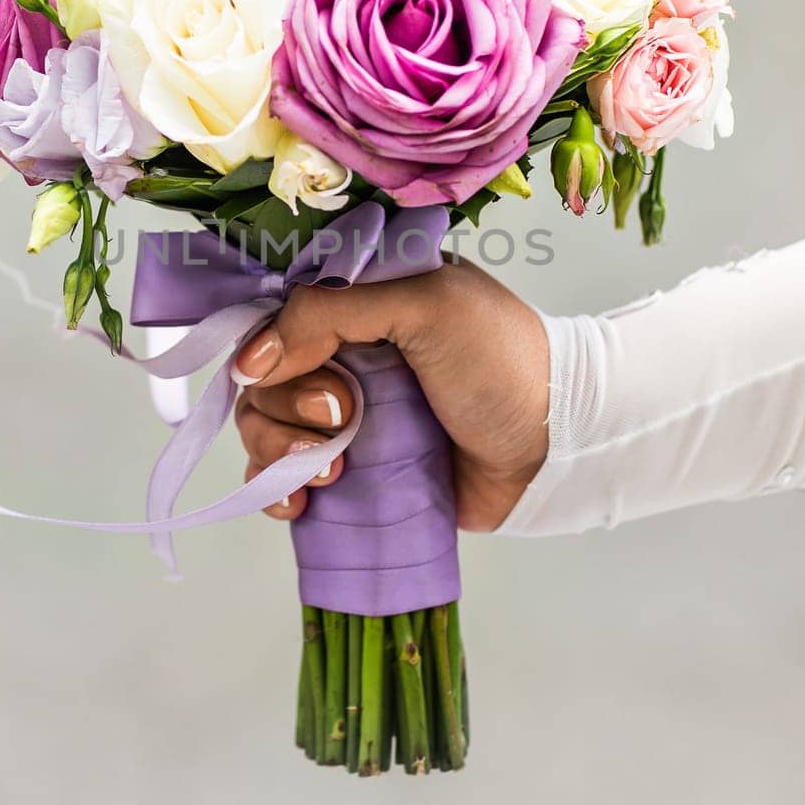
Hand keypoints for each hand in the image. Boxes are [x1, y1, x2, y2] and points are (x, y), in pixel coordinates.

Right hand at [232, 256, 549, 532]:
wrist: (554, 447)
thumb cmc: (501, 363)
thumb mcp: (424, 306)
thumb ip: (331, 313)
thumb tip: (250, 362)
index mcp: (360, 303)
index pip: (277, 314)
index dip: (264, 344)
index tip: (275, 368)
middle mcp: (346, 357)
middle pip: (264, 379)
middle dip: (287, 405)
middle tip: (342, 418)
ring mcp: (347, 418)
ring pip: (266, 429)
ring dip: (281, 451)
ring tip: (334, 468)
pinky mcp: (354, 472)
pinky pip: (286, 479)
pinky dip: (278, 490)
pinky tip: (299, 501)